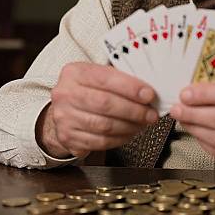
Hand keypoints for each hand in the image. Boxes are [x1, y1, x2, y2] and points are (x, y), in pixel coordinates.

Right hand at [36, 62, 158, 157]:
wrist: (64, 109)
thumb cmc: (87, 89)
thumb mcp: (98, 75)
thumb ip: (120, 79)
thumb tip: (148, 90)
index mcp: (74, 73)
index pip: (106, 78)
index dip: (131, 88)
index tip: (149, 94)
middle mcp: (65, 94)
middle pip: (106, 104)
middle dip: (134, 110)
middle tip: (150, 114)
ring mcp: (64, 117)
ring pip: (104, 126)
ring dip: (130, 126)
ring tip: (142, 123)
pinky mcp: (68, 137)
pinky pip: (100, 142)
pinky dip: (120, 139)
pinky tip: (129, 132)